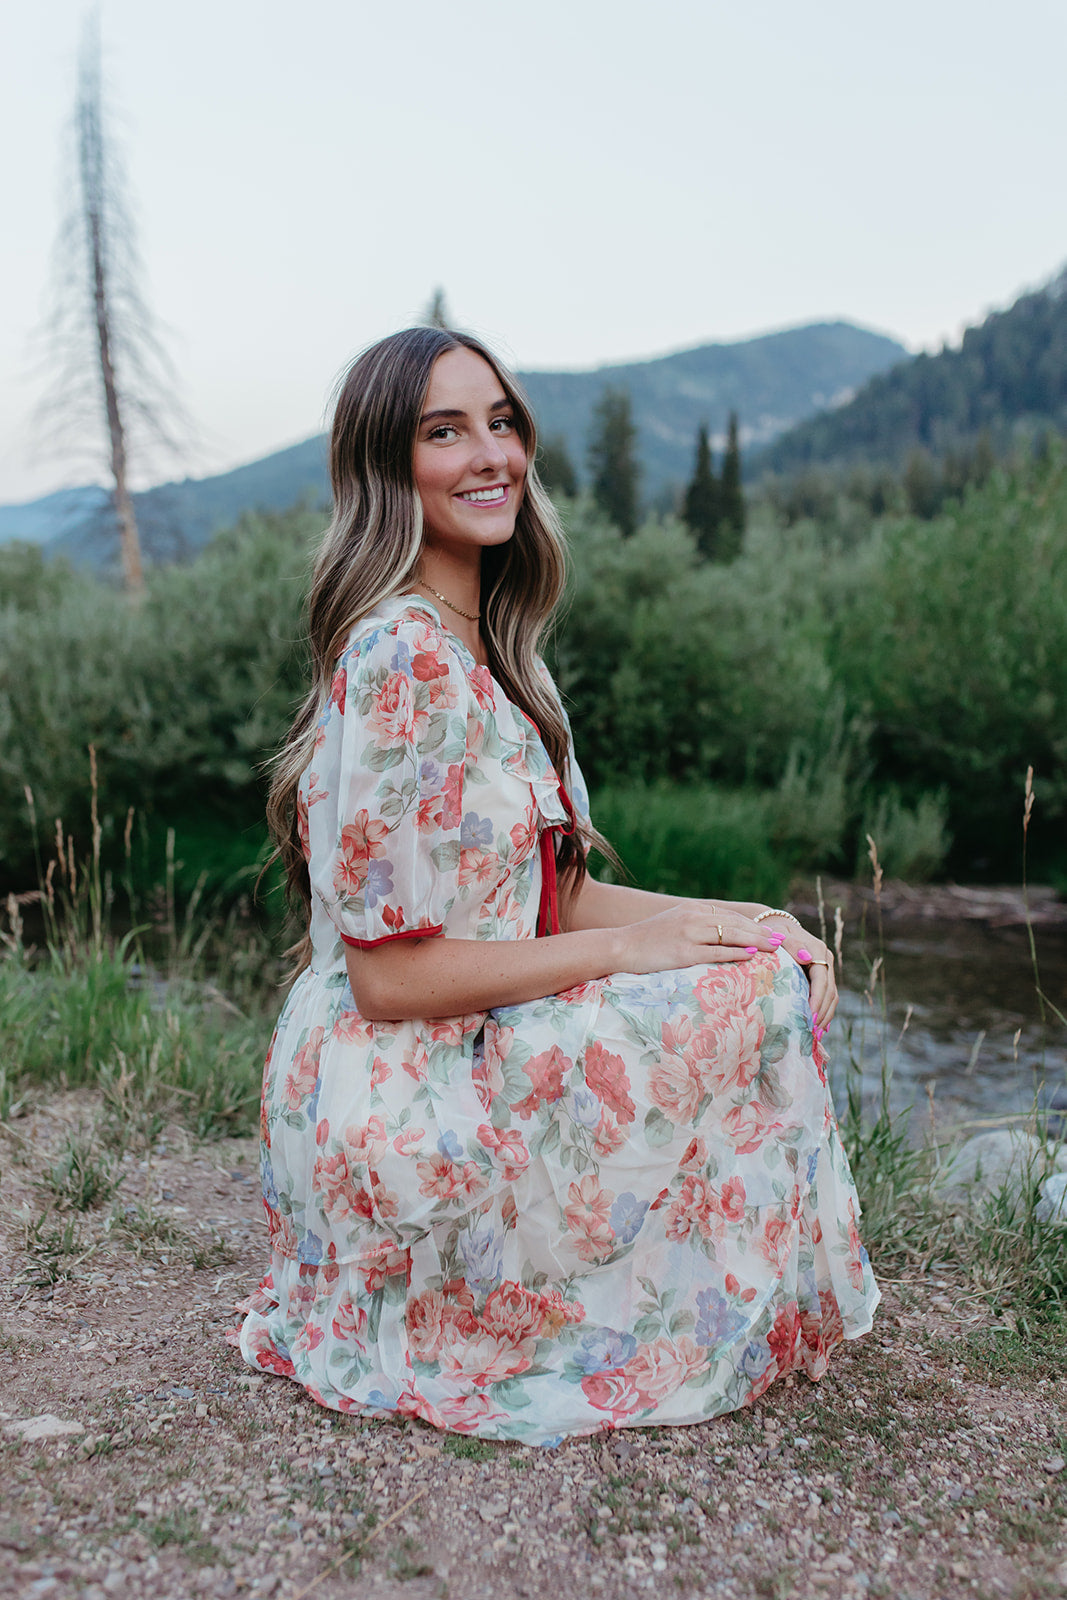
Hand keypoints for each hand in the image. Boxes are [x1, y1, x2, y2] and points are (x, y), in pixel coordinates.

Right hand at [617, 902, 781, 976]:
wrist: (622, 946)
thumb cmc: (649, 940)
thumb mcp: (675, 924)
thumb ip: (697, 926)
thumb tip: (720, 935)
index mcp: (693, 910)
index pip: (730, 917)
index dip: (752, 924)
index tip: (770, 931)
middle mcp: (693, 918)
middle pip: (735, 924)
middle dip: (761, 932)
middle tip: (781, 940)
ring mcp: (688, 935)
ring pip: (730, 936)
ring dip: (755, 941)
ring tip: (774, 948)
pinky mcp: (683, 953)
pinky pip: (716, 953)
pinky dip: (736, 954)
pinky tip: (751, 957)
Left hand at [757, 917, 837, 1033]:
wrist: (778, 928)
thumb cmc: (774, 933)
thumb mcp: (778, 934)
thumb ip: (790, 944)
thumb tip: (806, 958)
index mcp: (817, 950)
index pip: (821, 979)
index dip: (817, 999)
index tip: (810, 1016)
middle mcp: (826, 959)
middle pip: (830, 991)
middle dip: (822, 1012)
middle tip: (811, 1031)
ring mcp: (826, 968)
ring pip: (832, 996)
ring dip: (825, 1016)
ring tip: (815, 1034)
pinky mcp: (823, 976)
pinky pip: (829, 996)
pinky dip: (825, 1012)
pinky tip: (819, 1028)